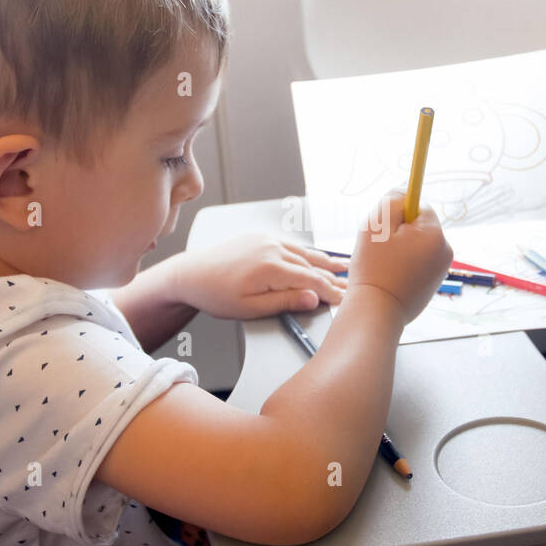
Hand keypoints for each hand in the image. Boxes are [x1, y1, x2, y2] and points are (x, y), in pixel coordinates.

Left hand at [172, 234, 348, 319]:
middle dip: (334, 278)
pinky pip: (292, 245)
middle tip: (354, 286)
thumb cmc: (215, 294)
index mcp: (271, 267)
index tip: (345, 300)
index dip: (331, 292)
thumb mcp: (251, 308)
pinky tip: (317, 257)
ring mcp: (267, 240)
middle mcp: (272, 248)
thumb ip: (285, 302)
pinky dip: (308, 252)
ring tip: (345, 267)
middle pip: (312, 266)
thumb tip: (313, 298)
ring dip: (326, 262)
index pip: (312, 281)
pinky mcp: (261, 237)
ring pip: (305, 253)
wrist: (191, 274)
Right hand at [347, 189, 452, 324]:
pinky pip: (416, 264)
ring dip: (399, 250)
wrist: (377, 312)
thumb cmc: (374, 268)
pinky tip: (391, 278)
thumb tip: (406, 192)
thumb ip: (392, 200)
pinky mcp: (432, 284)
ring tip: (384, 266)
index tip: (385, 229)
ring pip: (416, 245)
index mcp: (435, 234)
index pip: (418, 206)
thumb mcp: (376, 224)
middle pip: (418, 227)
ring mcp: (441, 270)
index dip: (397, 215)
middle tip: (380, 250)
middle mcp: (445, 250)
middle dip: (398, 233)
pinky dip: (403, 266)